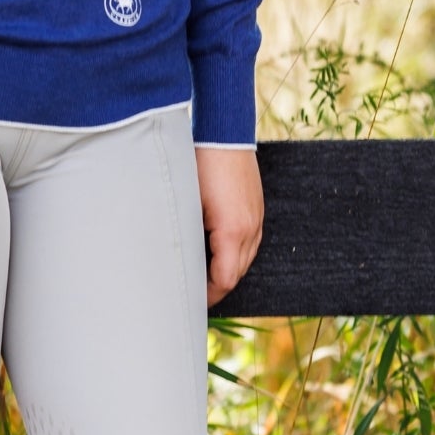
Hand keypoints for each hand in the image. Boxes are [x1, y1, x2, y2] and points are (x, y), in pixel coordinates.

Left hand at [195, 145, 263, 306]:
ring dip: (226, 268)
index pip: (224, 281)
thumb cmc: (198, 166)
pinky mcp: (256, 208)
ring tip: (202, 274)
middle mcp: (250, 228)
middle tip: (191, 292)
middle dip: (215, 286)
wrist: (222, 133)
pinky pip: (249, 241)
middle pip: (236, 274)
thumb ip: (187, 237)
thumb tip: (178, 262)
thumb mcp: (187, 205)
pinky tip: (215, 248)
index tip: (190, 301)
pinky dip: (234, 252)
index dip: (207, 296)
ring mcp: (257, 217)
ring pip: (245, 258)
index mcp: (232, 232)